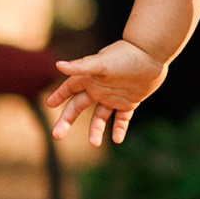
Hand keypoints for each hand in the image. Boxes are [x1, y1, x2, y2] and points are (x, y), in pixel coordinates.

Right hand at [45, 39, 167, 146]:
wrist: (151, 54)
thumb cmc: (124, 56)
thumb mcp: (101, 63)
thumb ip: (80, 67)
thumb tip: (58, 65)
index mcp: (89, 78)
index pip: (69, 89)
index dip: (59, 96)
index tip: (49, 104)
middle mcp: (99, 88)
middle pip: (78, 107)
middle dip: (67, 120)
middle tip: (57, 136)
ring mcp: (113, 96)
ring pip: (100, 117)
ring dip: (95, 130)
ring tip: (94, 144)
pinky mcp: (129, 102)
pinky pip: (122, 119)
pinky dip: (119, 129)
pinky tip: (117, 139)